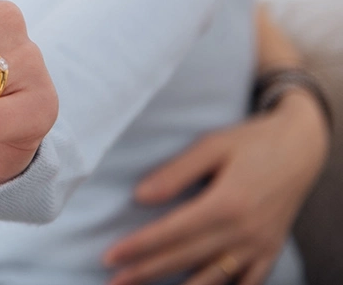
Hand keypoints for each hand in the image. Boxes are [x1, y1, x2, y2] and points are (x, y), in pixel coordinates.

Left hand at [104, 90, 329, 284]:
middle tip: (114, 281)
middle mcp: (244, 231)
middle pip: (185, 258)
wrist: (301, 147)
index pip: (171, 232)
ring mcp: (260, 245)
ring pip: (213, 277)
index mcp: (226, 204)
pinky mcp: (271, 250)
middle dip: (146, 272)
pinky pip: (249, 282)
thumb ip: (176, 173)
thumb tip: (140, 197)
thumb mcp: (211, 146)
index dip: (138, 247)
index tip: (110, 257)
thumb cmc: (251, 142)